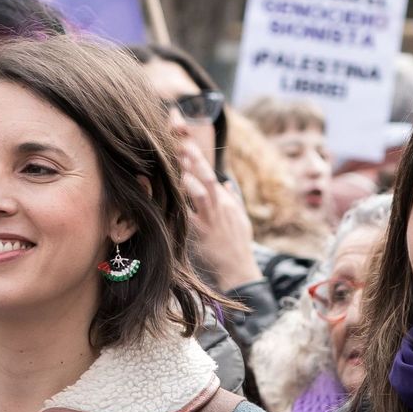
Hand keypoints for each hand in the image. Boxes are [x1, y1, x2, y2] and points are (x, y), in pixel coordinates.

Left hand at [179, 145, 261, 291]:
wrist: (238, 269)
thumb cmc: (238, 244)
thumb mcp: (241, 219)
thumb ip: (233, 199)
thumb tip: (227, 183)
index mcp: (226, 201)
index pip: (211, 173)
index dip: (198, 158)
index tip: (185, 143)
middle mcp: (219, 206)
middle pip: (207, 177)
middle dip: (194, 159)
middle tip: (180, 143)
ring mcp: (211, 219)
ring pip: (202, 193)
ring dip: (190, 177)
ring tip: (178, 163)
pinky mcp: (202, 234)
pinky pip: (189, 216)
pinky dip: (181, 204)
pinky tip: (171, 194)